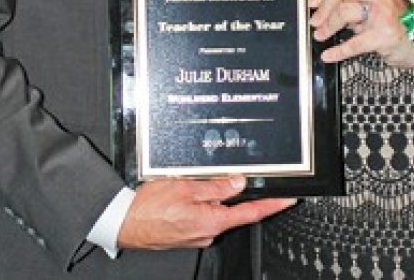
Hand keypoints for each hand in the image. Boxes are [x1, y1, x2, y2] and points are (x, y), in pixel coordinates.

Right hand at [117, 176, 294, 248]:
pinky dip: (198, 204)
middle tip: (215, 178)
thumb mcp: (186, 187)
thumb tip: (240, 182)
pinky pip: (201, 216)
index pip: (252, 212)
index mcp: (212, 221)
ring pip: (214, 211)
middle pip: (232, 209)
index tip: (289, 199)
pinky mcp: (187, 235)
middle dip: (229, 192)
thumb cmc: (150, 206)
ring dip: (208, 198)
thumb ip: (216, 186)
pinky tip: (182, 197)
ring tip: (186, 187)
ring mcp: (197, 236)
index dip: (273, 205)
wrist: (125, 223)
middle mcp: (208, 233)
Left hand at [309, 0, 413, 68]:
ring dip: (327, 26)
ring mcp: (383, 13)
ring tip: (320, 36)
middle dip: (322, 6)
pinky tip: (328, 55)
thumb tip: (323, 8)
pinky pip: (354, 43)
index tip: (312, 1)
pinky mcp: (384, 35)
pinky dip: (337, 51)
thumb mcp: (375, 6)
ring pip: (344, 11)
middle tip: (314, 21)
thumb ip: (354, 2)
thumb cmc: (399, 24)